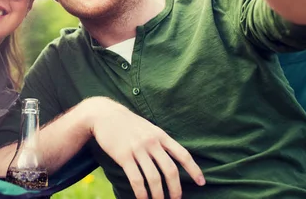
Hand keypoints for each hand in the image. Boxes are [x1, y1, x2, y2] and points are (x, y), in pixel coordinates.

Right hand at [85, 98, 204, 198]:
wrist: (104, 114)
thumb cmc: (127, 123)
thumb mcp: (148, 127)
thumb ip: (159, 140)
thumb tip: (172, 157)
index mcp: (160, 135)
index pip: (183, 154)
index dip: (194, 170)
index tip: (201, 183)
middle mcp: (151, 142)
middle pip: (170, 170)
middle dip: (176, 189)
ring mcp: (137, 149)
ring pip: (154, 178)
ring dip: (158, 195)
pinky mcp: (124, 156)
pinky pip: (136, 179)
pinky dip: (141, 192)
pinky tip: (142, 198)